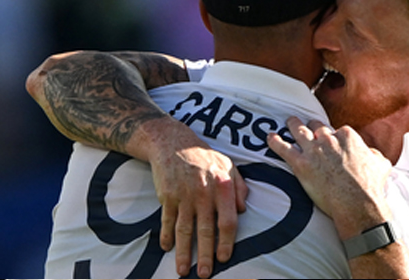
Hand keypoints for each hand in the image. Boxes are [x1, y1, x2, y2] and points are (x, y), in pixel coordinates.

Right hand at [141, 117, 248, 277]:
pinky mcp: (167, 196)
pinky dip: (165, 236)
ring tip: (183, 270)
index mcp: (222, 187)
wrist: (173, 142)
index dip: (226, 242)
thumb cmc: (205, 156)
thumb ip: (239, 187)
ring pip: (184, 229)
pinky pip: (166, 220)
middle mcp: (204, 193)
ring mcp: (184, 195)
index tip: (225, 258)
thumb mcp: (229, 165)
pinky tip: (166, 248)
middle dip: (205, 255)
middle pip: (205, 230)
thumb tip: (243, 210)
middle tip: (205, 274)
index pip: (228, 221)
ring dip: (184, 252)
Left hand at [267, 117, 392, 239]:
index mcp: (347, 135)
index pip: (336, 130)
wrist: (358, 204)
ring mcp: (313, 150)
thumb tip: (371, 153)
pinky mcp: (301, 164)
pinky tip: (269, 137)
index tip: (332, 142)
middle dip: (312, 127)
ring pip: (298, 131)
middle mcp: (328, 139)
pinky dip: (275, 142)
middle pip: (316, 127)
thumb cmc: (371, 186)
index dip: (334, 137)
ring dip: (292, 125)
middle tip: (307, 126)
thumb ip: (374, 154)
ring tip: (289, 122)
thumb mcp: (381, 164)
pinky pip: (283, 149)